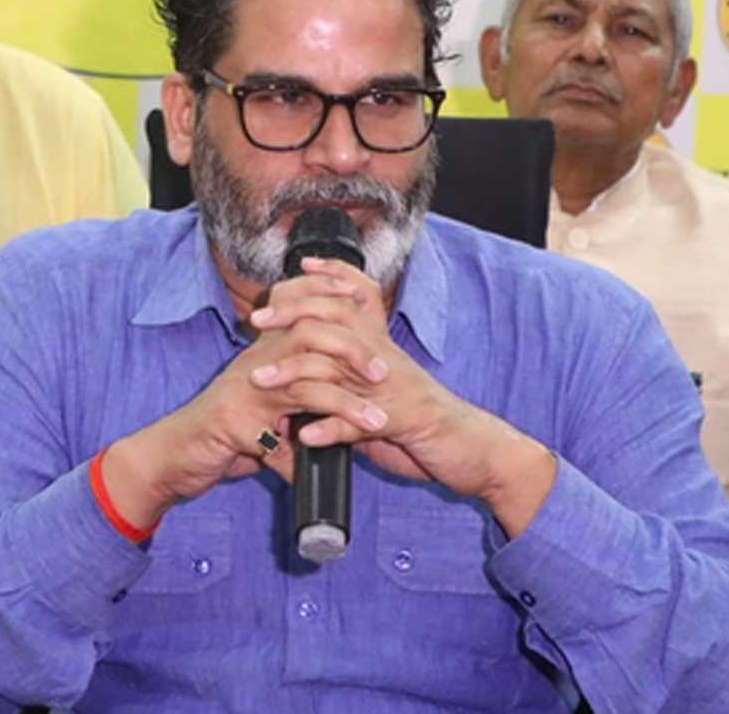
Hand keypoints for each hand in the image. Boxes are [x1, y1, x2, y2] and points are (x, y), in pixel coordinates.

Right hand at [102, 266, 390, 528]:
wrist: (171, 459)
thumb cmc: (219, 437)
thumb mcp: (264, 417)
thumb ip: (294, 412)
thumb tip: (332, 430)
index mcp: (264, 354)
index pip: (306, 316)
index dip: (337, 312)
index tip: (374, 321)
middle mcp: (254, 363)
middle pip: (310, 335)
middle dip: (352, 350)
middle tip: (383, 373)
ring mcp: (243, 391)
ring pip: (304, 383)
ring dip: (345, 403)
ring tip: (376, 420)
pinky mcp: (234, 424)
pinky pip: (281, 432)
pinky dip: (310, 444)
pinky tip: (330, 457)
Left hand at [248, 257, 557, 536]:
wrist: (472, 448)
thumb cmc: (421, 421)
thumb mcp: (382, 390)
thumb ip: (348, 379)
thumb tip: (307, 380)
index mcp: (379, 346)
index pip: (349, 297)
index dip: (319, 282)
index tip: (283, 280)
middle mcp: (384, 358)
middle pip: (335, 318)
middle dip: (292, 314)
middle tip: (257, 320)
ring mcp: (392, 388)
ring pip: (337, 369)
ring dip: (294, 375)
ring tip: (261, 382)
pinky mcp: (401, 422)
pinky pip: (358, 423)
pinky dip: (329, 430)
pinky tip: (304, 436)